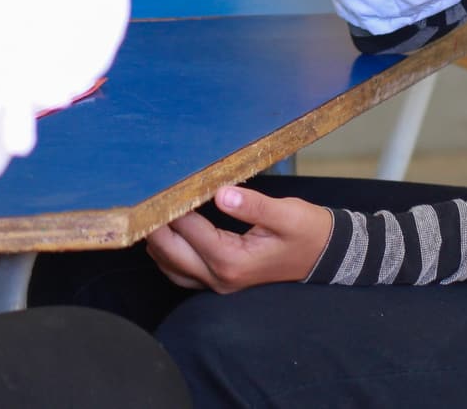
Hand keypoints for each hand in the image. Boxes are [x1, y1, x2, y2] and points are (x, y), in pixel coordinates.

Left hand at [143, 185, 334, 292]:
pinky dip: (167, 252)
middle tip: (142, 195)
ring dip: (157, 239)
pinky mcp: (219, 280)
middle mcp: (220, 278)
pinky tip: (165, 231)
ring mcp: (218, 283)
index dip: (172, 206)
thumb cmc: (307, 232)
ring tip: (149, 210)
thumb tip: (222, 193)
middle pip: (169, 251)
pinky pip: (180, 271)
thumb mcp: (287, 214)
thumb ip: (254, 205)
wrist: (324, 254)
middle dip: (153, 224)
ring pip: (170, 265)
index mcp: (233, 261)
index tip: (159, 183)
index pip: (188, 230)